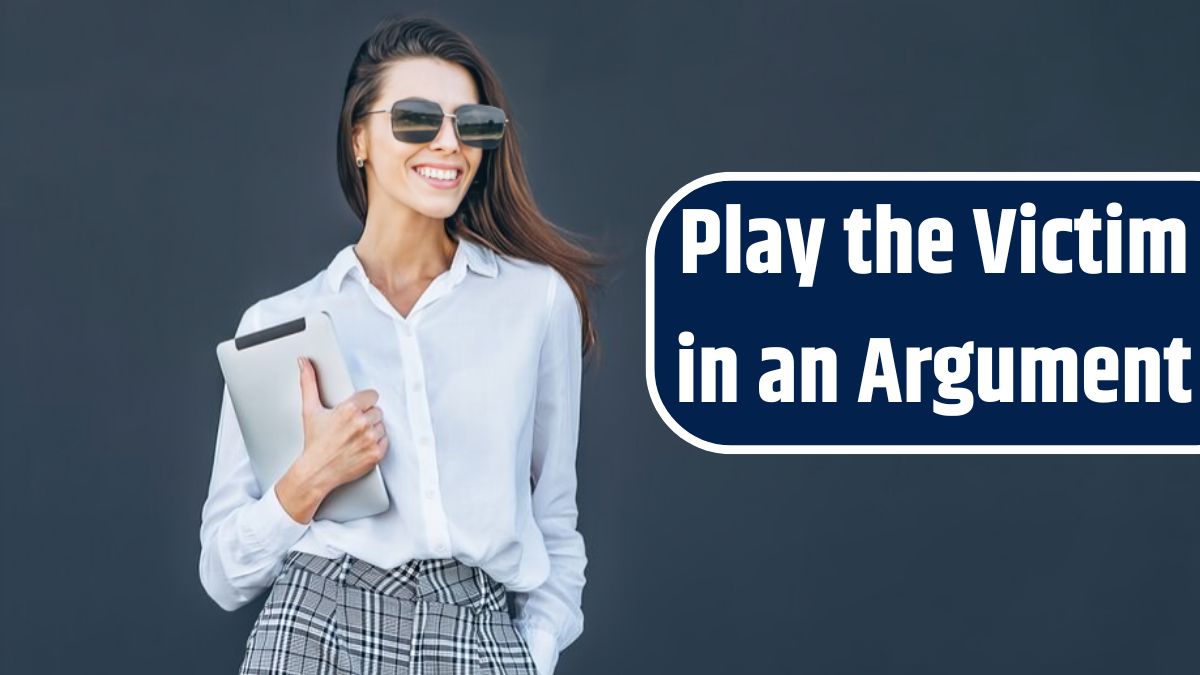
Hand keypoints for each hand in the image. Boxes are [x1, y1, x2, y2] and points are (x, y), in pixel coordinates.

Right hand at [276, 356, 388, 522]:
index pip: (372, 396)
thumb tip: (304, 362)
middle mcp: (361, 424)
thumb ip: (308, 382)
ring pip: (381, 425)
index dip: (363, 402)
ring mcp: (370, 439)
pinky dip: (376, 444)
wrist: (316, 472)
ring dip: (372, 430)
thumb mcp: (310, 410)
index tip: (356, 409)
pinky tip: (362, 446)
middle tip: (352, 426)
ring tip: (355, 437)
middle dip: (366, 416)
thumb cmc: (314, 443)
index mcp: (348, 410)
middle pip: (376, 411)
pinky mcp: (376, 454)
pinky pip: (385, 441)